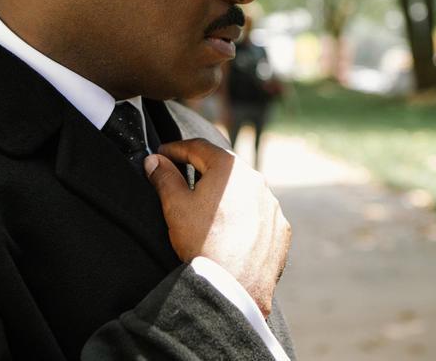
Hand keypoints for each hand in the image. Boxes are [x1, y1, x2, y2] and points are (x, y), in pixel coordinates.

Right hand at [144, 138, 290, 316]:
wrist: (234, 287)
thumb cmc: (202, 244)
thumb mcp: (175, 206)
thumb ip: (164, 177)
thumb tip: (155, 161)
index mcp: (230, 169)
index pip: (198, 147)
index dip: (176, 149)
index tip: (162, 154)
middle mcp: (256, 181)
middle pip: (224, 168)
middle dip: (202, 169)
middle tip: (182, 174)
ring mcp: (272, 205)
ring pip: (244, 192)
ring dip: (226, 195)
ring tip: (207, 208)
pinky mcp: (280, 229)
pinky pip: (260, 216)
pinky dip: (245, 217)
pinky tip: (230, 230)